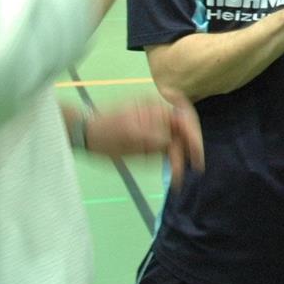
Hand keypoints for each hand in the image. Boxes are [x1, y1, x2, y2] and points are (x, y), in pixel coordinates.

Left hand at [83, 98, 204, 190]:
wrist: (87, 135)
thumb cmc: (105, 131)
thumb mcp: (127, 133)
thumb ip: (150, 136)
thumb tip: (170, 141)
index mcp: (155, 107)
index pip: (183, 116)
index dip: (193, 132)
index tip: (196, 151)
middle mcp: (159, 115)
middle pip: (185, 128)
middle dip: (191, 146)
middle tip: (196, 166)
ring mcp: (156, 127)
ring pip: (178, 140)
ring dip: (181, 156)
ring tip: (180, 177)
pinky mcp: (151, 139)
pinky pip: (168, 148)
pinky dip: (173, 159)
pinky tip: (174, 172)